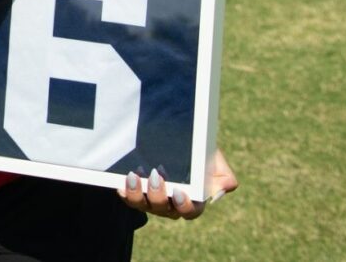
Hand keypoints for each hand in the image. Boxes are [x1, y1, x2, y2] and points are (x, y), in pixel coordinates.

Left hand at [118, 147, 237, 219]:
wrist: (179, 135)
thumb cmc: (200, 151)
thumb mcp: (214, 159)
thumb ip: (223, 176)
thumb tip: (216, 194)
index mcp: (193, 200)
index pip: (191, 212)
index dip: (184, 206)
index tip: (179, 192)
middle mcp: (172, 204)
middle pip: (164, 210)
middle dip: (158, 196)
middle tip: (155, 176)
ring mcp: (153, 199)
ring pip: (143, 206)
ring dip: (137, 194)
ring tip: (133, 176)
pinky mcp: (137, 191)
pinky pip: (129, 198)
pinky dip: (125, 192)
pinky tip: (122, 182)